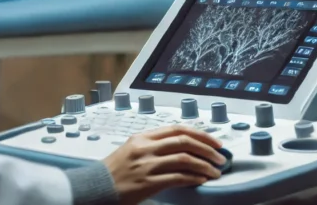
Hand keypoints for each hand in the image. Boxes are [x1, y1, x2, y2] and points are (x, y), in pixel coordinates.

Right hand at [102, 125, 225, 204]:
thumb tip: (182, 148)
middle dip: (207, 149)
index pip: (177, 129)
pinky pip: (177, 178)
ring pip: (184, 159)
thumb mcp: (131, 150)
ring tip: (215, 171)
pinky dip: (193, 178)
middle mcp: (145, 148)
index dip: (200, 134)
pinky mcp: (147, 183)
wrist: (95, 188)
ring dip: (204, 165)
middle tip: (220, 157)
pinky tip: (201, 180)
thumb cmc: (114, 171)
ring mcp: (146, 165)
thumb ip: (153, 146)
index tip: (214, 142)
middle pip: (184, 141)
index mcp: (143, 137)